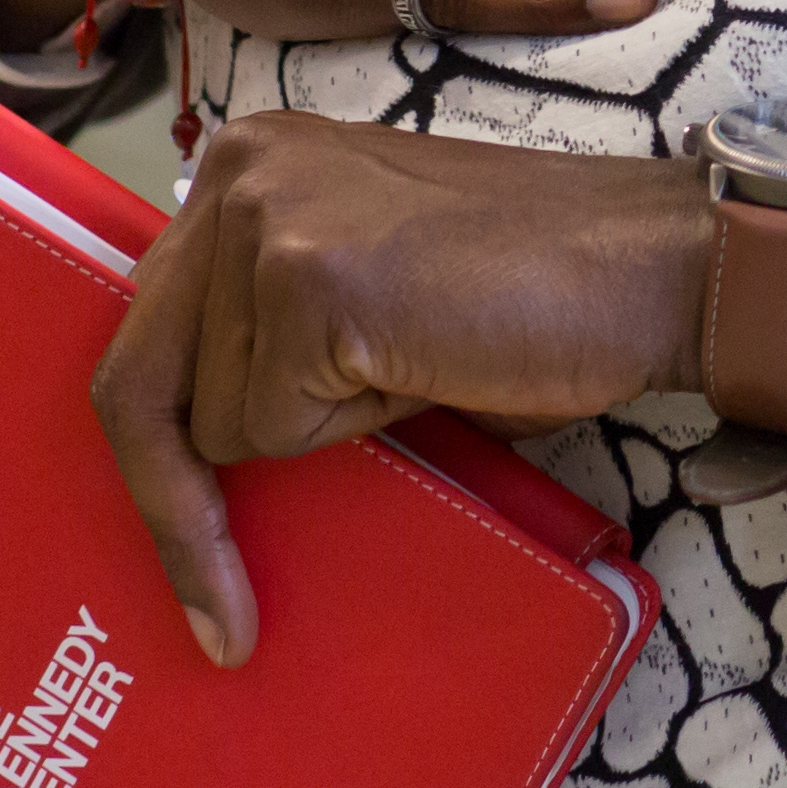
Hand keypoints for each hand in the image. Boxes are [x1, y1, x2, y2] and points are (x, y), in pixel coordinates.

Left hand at [91, 113, 713, 664]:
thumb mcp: (362, 297)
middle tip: (220, 623)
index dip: (155, 460)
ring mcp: (266, 219)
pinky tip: (428, 366)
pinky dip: (353, 430)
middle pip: (136, 382)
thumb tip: (187, 460)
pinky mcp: (306, 280)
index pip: (143, 332)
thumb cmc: (530, 298)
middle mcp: (236, 171)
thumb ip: (268, 332)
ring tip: (419, 367)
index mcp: (244, 164)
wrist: (650, 267)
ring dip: (318, 433)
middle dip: (175, 511)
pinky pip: (275, 429)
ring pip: (220, 420)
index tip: (187, 558)